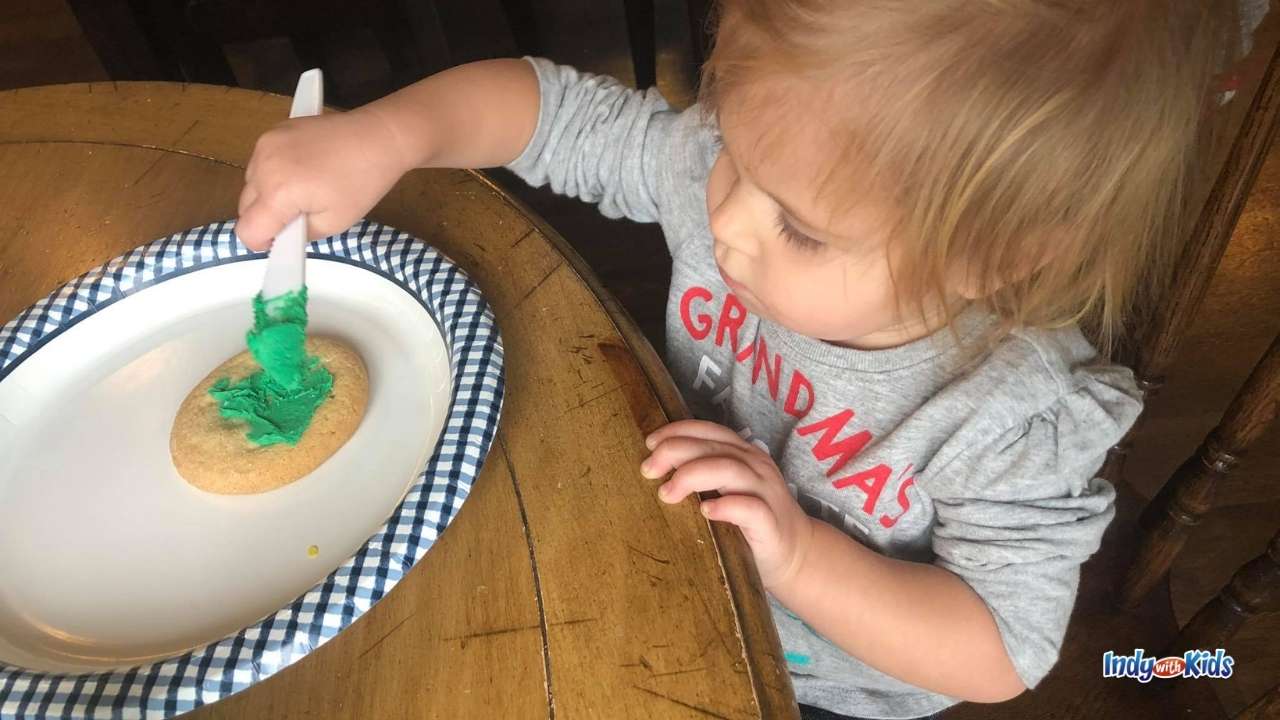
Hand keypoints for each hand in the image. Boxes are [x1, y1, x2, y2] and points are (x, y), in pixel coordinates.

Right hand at [236, 106, 409, 249]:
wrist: (378, 137)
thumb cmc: (362, 183)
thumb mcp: (333, 223)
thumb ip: (299, 235)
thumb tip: (281, 235)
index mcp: (278, 192)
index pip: (247, 230)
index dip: (262, 242)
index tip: (283, 240)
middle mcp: (263, 166)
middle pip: (244, 206)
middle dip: (265, 218)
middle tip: (298, 216)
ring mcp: (265, 144)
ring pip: (250, 183)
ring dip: (267, 195)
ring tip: (304, 190)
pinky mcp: (273, 130)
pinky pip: (260, 163)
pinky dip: (272, 173)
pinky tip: (302, 171)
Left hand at [642, 420, 813, 588]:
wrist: (797, 554)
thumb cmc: (750, 522)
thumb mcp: (726, 490)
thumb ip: (702, 475)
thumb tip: (654, 469)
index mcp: (743, 454)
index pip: (709, 430)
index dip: (677, 431)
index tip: (650, 443)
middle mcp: (755, 467)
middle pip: (713, 447)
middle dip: (675, 452)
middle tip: (648, 470)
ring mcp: (766, 493)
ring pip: (729, 469)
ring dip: (693, 476)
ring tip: (667, 493)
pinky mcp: (770, 522)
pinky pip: (749, 508)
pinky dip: (725, 506)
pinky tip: (704, 511)